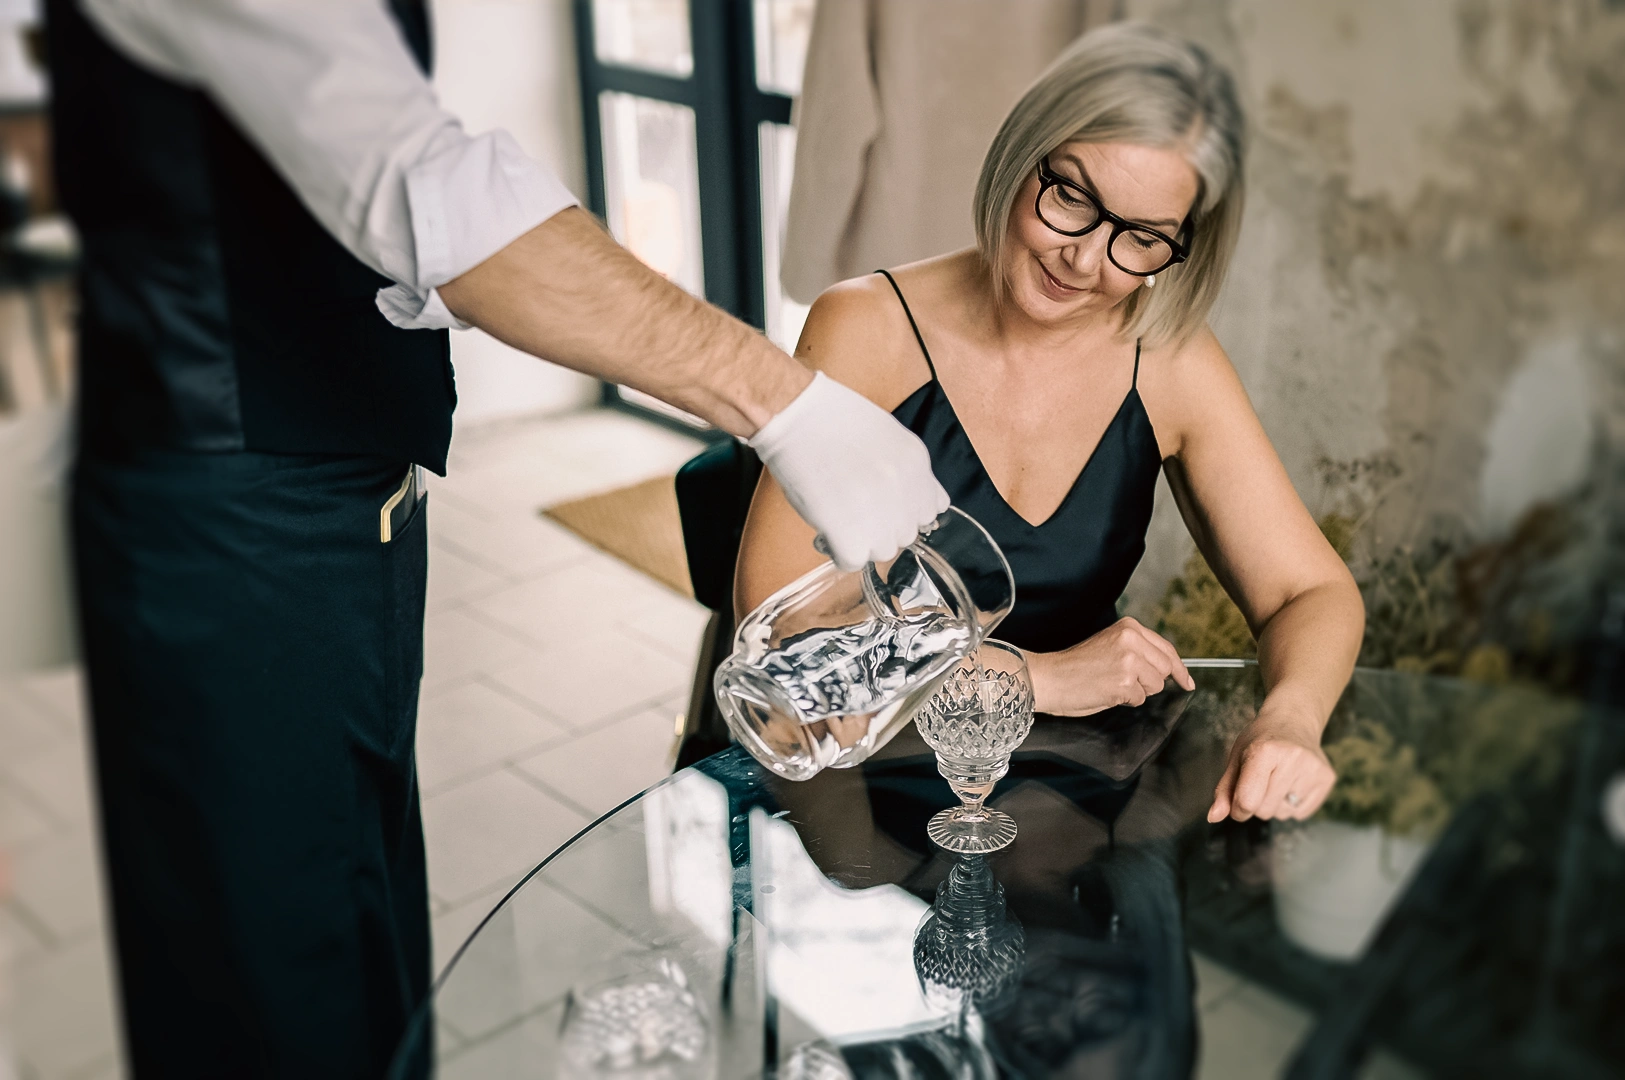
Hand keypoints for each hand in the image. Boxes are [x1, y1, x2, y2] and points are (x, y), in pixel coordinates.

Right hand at [749, 372, 948, 569]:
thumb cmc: (829, 419)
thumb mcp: (886, 434)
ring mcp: (878, 511)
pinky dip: (839, 553)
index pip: (930, 510)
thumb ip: (905, 469)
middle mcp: (903, 488)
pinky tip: (827, 533)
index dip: (904, 513)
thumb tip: (913, 500)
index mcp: (915, 463)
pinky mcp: (847, 530)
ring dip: (860, 541)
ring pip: (882, 551)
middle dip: (882, 528)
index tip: (884, 508)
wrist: (793, 413)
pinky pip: (853, 561)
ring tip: (838, 520)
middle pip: (906, 534)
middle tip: (854, 511)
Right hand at [1028, 617, 1194, 715]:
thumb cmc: (1075, 666)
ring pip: (1155, 686)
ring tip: (1111, 683)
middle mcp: (1132, 640)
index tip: (1186, 680)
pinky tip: (1106, 691)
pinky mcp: (1125, 682)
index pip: (1166, 648)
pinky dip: (1125, 701)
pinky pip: (1139, 699)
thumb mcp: (1110, 645)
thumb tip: (1169, 669)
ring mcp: (1130, 661)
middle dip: (1151, 680)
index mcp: (1129, 627)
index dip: (1179, 668)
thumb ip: (1138, 650)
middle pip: (1165, 668)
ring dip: (1137, 691)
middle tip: (1126, 682)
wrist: (1050, 677)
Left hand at [1207, 706, 1335, 822]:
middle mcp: (1293, 758)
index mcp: (1265, 751)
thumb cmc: (1260, 741)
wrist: (1293, 721)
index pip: (1248, 800)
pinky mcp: (1327, 778)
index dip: (1238, 808)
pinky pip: (1302, 814)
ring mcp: (1314, 769)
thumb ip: (1225, 789)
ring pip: (1283, 814)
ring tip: (1277, 780)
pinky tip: (1292, 784)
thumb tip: (1213, 817)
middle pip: (1265, 810)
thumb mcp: (1236, 758)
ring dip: (1275, 805)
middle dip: (1256, 803)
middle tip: (1261, 781)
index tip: (1237, 801)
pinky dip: (1292, 806)